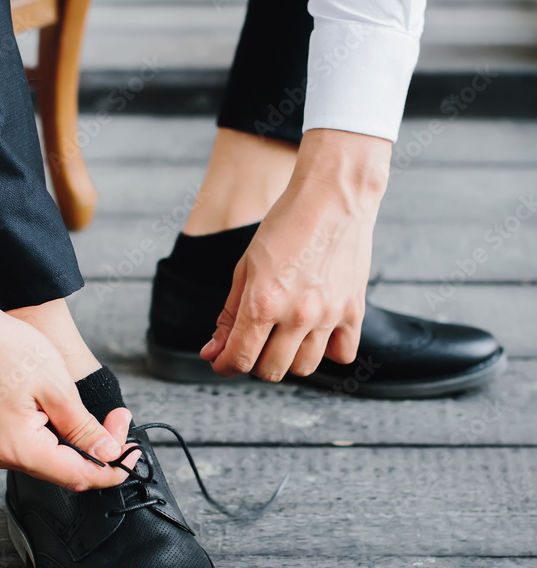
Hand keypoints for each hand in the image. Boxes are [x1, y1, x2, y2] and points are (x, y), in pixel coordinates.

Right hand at [0, 251, 137, 490]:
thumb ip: (84, 428)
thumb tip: (108, 454)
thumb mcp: (57, 388)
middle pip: (66, 471)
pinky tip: (68, 412)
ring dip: (79, 442)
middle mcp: (3, 455)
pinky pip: (33, 447)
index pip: (79, 476)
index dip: (112, 468)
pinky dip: (58, 436)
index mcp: (19, 448)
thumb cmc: (2, 348)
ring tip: (99, 413)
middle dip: (99, 450)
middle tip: (120, 419)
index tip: (132, 453)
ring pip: (51, 459)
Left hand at [200, 128, 390, 380]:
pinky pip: (343, 354)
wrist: (331, 197)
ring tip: (285, 336)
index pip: (239, 358)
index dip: (225, 365)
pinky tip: (318, 333)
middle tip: (255, 342)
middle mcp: (297, 315)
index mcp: (263, 302)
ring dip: (289, 359)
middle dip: (255, 362)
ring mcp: (328, 315)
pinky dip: (329, 351)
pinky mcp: (354, 311)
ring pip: (305, 368)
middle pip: (271, 371)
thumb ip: (228, 315)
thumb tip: (212, 352)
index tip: (223, 360)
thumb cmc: (285, 225)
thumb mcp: (245, 268)